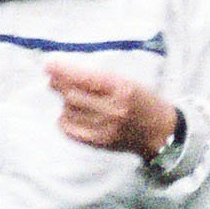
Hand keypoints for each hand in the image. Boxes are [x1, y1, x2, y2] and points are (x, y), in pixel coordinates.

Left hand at [47, 58, 180, 157]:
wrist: (160, 132)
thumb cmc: (143, 101)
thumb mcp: (127, 81)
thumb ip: (97, 78)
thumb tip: (60, 73)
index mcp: (122, 88)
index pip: (85, 78)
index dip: (63, 71)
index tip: (49, 66)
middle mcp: (113, 109)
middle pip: (72, 95)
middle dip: (59, 85)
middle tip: (54, 81)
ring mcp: (105, 128)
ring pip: (69, 112)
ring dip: (65, 103)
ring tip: (73, 99)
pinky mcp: (100, 142)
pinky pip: (70, 130)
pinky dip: (65, 120)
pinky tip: (72, 114)